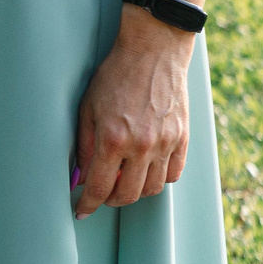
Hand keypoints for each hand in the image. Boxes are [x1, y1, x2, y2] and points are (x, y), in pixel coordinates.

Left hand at [71, 8, 195, 217]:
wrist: (153, 51)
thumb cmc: (115, 76)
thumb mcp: (88, 107)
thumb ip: (83, 146)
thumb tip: (79, 176)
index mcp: (113, 139)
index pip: (100, 187)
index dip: (88, 204)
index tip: (82, 211)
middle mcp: (142, 146)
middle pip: (129, 195)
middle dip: (111, 200)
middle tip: (102, 194)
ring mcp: (166, 143)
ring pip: (153, 188)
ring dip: (136, 191)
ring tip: (123, 180)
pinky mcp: (183, 138)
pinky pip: (173, 173)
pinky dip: (159, 178)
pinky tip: (146, 170)